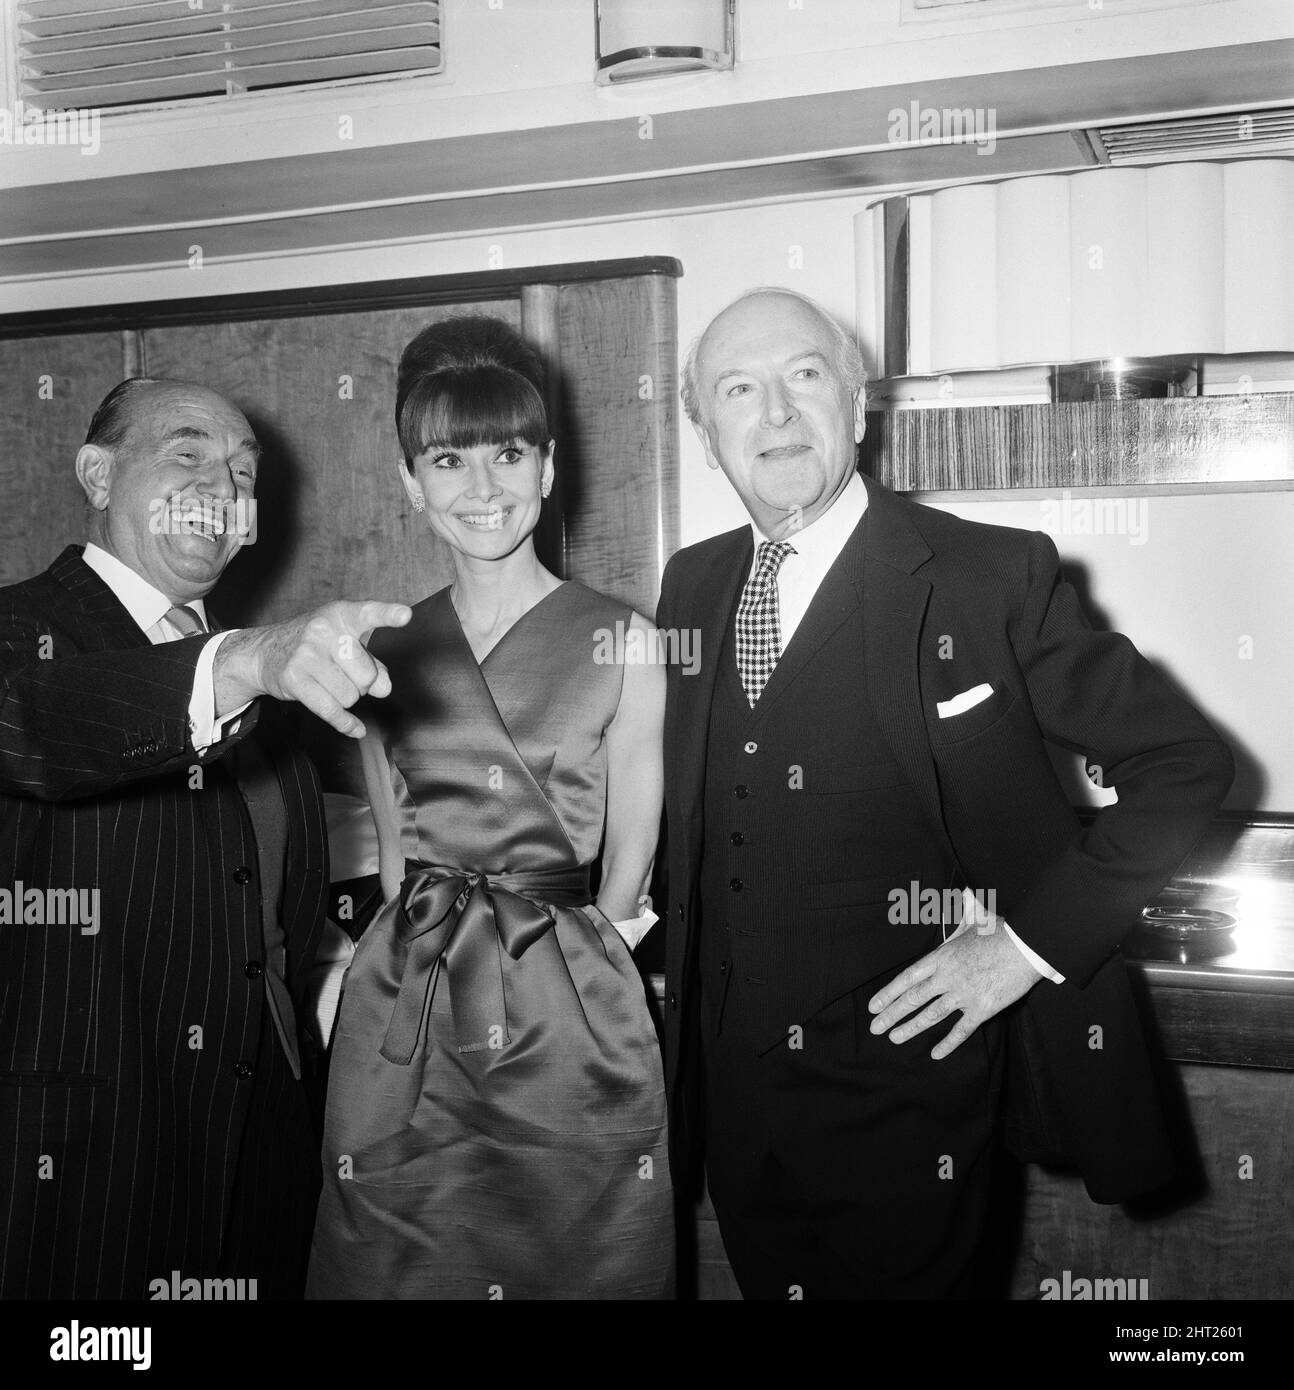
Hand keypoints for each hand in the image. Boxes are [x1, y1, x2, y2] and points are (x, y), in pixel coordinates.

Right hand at [214, 600, 411, 737]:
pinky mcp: (294, 680)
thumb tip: (384, 688)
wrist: (263, 652)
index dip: (388, 614)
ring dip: (346, 698)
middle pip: (367, 677)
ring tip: (329, 682)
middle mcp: (323, 631)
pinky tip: (356, 729)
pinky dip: (346, 724)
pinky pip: (332, 711)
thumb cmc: (315, 645)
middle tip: (344, 674)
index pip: (368, 613)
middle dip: (362, 684)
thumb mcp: (345, 643)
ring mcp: (306, 655)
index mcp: (341, 615)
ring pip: (351, 697)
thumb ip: (372, 662)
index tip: (406, 615)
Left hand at [867, 905, 1042, 1058]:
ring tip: (894, 1039)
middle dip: (891, 1015)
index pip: (907, 978)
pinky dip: (948, 1043)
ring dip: (911, 1029)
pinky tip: (935, 1054)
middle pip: (913, 999)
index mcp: (941, 957)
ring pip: (931, 1015)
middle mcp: (947, 977)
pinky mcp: (982, 1008)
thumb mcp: (976, 916)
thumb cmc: (1001, 930)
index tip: (873, 1006)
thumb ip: (965, 908)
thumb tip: (966, 893)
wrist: (1027, 946)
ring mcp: (963, 994)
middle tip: (875, 1029)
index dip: (888, 994)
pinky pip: (961, 1030)